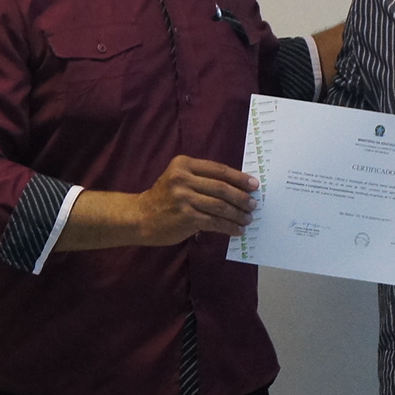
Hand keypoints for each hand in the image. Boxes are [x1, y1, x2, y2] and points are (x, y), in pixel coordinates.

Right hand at [133, 155, 259, 242]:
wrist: (140, 217)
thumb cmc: (164, 198)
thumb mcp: (178, 179)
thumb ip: (202, 179)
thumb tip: (236, 188)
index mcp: (183, 164)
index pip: (219, 169)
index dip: (239, 177)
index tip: (254, 185)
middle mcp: (183, 179)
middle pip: (222, 187)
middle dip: (242, 197)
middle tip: (253, 205)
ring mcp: (184, 198)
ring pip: (220, 206)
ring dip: (238, 214)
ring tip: (247, 219)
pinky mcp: (186, 217)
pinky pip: (214, 222)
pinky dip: (229, 227)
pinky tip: (237, 230)